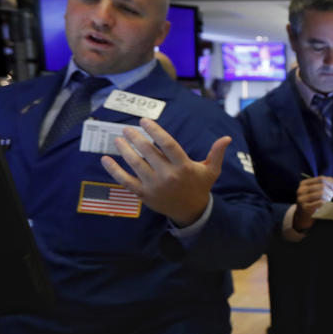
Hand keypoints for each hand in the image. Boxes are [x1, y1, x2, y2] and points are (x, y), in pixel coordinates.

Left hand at [101, 117, 229, 226]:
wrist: (190, 211)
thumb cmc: (200, 186)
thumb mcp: (211, 170)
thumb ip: (216, 153)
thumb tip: (226, 138)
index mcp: (184, 167)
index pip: (168, 145)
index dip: (155, 131)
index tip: (144, 121)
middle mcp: (168, 176)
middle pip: (148, 152)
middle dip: (136, 138)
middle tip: (128, 129)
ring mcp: (154, 186)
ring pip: (135, 164)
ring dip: (124, 150)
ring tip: (118, 139)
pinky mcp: (144, 194)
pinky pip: (125, 181)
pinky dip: (114, 170)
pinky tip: (105, 159)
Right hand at [293, 176, 332, 231]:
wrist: (303, 219)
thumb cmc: (312, 205)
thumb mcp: (315, 193)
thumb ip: (324, 186)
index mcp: (304, 184)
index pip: (321, 179)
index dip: (332, 183)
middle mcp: (301, 190)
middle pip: (322, 186)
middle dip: (332, 191)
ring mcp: (302, 199)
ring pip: (322, 193)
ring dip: (330, 198)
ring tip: (332, 202)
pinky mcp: (305, 208)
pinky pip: (320, 203)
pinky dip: (327, 204)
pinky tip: (328, 207)